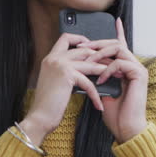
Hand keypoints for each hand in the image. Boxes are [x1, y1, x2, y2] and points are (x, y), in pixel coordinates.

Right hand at [20, 31, 111, 145]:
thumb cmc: (47, 105)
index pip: (66, 38)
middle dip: (101, 56)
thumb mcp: (55, 83)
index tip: (93, 49)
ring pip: (90, 62)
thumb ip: (66, 72)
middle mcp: (54, 58)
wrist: (39, 118)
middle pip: (84, 48)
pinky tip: (99, 104)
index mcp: (50, 59)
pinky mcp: (66, 75)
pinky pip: (88, 81)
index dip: (81, 40)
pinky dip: (95, 94)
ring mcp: (59, 64)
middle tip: (114, 65)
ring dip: (105, 70)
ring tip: (116, 77)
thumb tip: (85, 68)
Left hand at [79, 17, 148, 143]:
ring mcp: (138, 69)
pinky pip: (120, 62)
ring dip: (100, 54)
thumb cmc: (115, 114)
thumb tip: (86, 67)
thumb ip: (98, 76)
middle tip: (82, 48)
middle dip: (97, 44)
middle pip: (116, 44)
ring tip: (88, 64)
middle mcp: (134, 66)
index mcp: (126, 68)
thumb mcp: (102, 90)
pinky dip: (107, 69)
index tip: (115, 20)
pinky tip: (100, 79)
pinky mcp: (140, 74)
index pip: (122, 46)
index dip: (118, 32)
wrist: (125, 128)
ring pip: (118, 49)